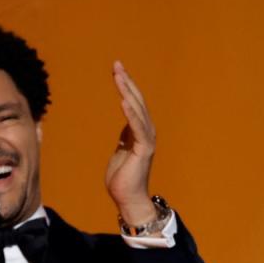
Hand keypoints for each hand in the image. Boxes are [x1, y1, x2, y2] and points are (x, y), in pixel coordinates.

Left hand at [105, 61, 157, 225]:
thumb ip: (125, 138)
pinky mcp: (144, 149)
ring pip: (137, 110)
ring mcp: (146, 139)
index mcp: (139, 131)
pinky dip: (131, 113)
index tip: (117, 70)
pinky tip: (124, 100)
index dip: (125, 86)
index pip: (133, 102)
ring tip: (119, 77)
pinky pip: (137, 127)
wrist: (128, 198)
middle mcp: (146, 131)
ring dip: (128, 92)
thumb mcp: (121, 151)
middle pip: (136, 101)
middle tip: (116, 65)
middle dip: (126, 82)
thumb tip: (126, 127)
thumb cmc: (122, 178)